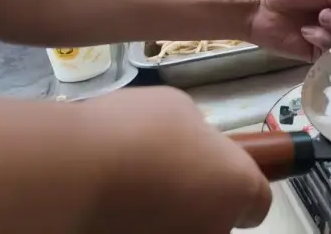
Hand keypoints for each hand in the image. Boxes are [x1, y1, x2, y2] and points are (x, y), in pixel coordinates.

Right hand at [83, 88, 270, 231]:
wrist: (72, 172)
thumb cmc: (137, 130)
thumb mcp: (179, 108)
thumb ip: (198, 133)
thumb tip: (190, 142)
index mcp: (239, 185)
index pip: (259, 203)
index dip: (243, 190)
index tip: (222, 178)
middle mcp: (216, 226)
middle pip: (218, 219)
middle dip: (199, 201)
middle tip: (167, 175)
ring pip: (180, 228)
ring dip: (165, 213)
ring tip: (132, 187)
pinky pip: (145, 229)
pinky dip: (134, 222)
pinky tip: (111, 203)